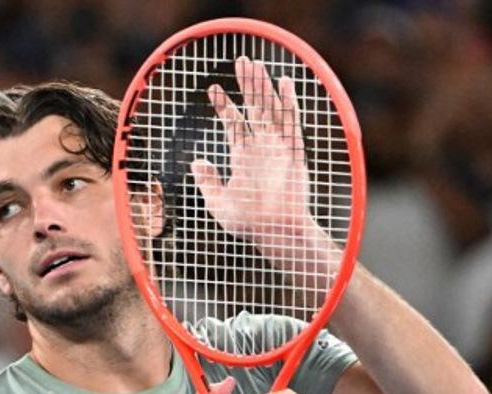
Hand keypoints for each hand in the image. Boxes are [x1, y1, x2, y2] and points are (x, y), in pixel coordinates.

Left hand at [191, 57, 316, 254]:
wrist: (275, 235)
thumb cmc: (248, 224)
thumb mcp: (218, 203)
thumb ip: (208, 181)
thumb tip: (197, 161)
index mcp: (243, 157)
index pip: (234, 123)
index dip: (225, 105)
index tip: (213, 88)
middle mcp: (261, 148)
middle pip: (254, 109)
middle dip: (248, 85)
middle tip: (241, 60)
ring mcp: (278, 149)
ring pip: (271, 110)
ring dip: (264, 87)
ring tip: (255, 64)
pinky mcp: (294, 153)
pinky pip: (292, 123)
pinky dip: (289, 103)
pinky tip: (284, 83)